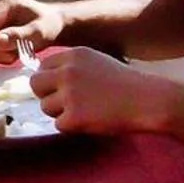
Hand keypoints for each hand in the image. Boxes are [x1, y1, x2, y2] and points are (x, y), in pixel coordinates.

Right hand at [0, 0, 65, 61]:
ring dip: (0, 52)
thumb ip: (19, 36)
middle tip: (16, 53)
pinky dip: (1, 52)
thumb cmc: (48, 26)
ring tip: (19, 50)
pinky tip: (14, 49)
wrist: (53, 24)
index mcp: (7, 2)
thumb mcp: (39, 32)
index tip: (0, 54)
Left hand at [29, 47, 178, 135]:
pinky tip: (91, 121)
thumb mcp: (97, 62)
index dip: (50, 80)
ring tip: (86, 111)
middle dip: (47, 95)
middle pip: (36, 85)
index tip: (62, 88)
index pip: (42, 67)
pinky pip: (59, 124)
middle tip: (66, 103)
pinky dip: (72, 127)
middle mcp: (68, 71)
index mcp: (73, 55)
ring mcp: (70, 94)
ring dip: (61, 112)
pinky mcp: (74, 116)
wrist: (148, 100)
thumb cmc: (126, 84)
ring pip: (45, 107)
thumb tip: (47, 79)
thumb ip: (72, 67)